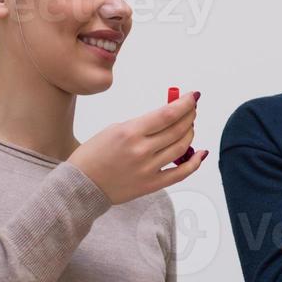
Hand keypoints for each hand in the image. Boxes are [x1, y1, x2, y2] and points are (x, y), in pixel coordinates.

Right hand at [68, 92, 208, 204]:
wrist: (81, 185)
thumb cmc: (93, 155)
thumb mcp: (114, 129)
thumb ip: (141, 124)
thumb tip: (166, 116)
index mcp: (130, 132)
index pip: (167, 114)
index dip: (185, 103)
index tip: (193, 96)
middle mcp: (142, 150)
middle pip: (177, 129)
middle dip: (189, 116)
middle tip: (192, 109)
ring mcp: (148, 169)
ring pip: (181, 148)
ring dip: (190, 133)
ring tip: (190, 126)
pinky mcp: (151, 185)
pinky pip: (180, 174)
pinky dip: (194, 163)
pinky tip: (201, 153)